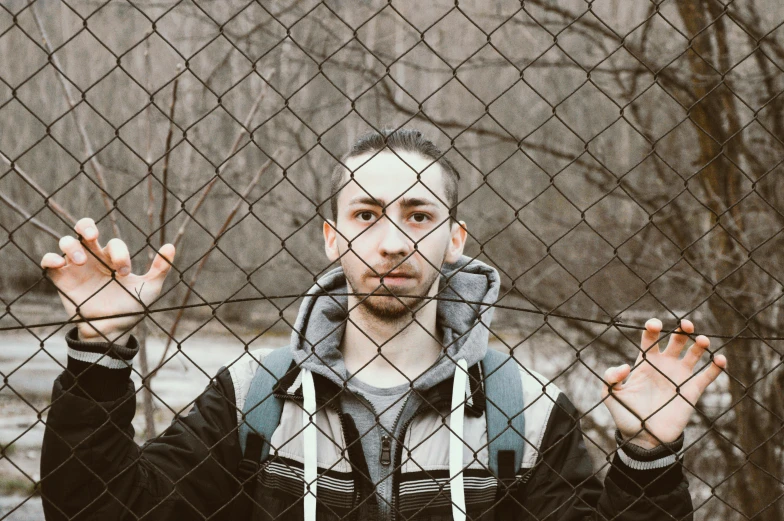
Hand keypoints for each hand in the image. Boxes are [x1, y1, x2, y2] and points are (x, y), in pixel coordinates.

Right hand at [40, 217, 175, 343]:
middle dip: (87, 227)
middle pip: (85, 229)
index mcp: (112, 258)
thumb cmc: (130, 308)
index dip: (120, 253)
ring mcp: (75, 267)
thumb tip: (171, 246)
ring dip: (72, 246)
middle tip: (94, 236)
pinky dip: (51, 258)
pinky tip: (60, 264)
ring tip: (81, 261)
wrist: (111, 330)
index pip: (114, 244)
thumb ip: (160, 268)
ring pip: (67, 242)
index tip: (124, 271)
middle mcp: (93, 258)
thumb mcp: (149, 289)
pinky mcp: (61, 279)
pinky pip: (49, 262)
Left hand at [601, 318, 726, 448]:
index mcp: (644, 363)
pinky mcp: (692, 391)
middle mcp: (664, 366)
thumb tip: (624, 366)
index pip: (650, 339)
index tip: (655, 325)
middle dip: (682, 330)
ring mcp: (679, 377)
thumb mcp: (610, 395)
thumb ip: (610, 377)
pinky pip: (707, 376)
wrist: (644, 439)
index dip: (653, 328)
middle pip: (676, 341)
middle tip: (686, 325)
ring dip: (700, 344)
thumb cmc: (625, 415)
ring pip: (694, 354)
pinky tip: (720, 359)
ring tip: (702, 340)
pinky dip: (716, 366)